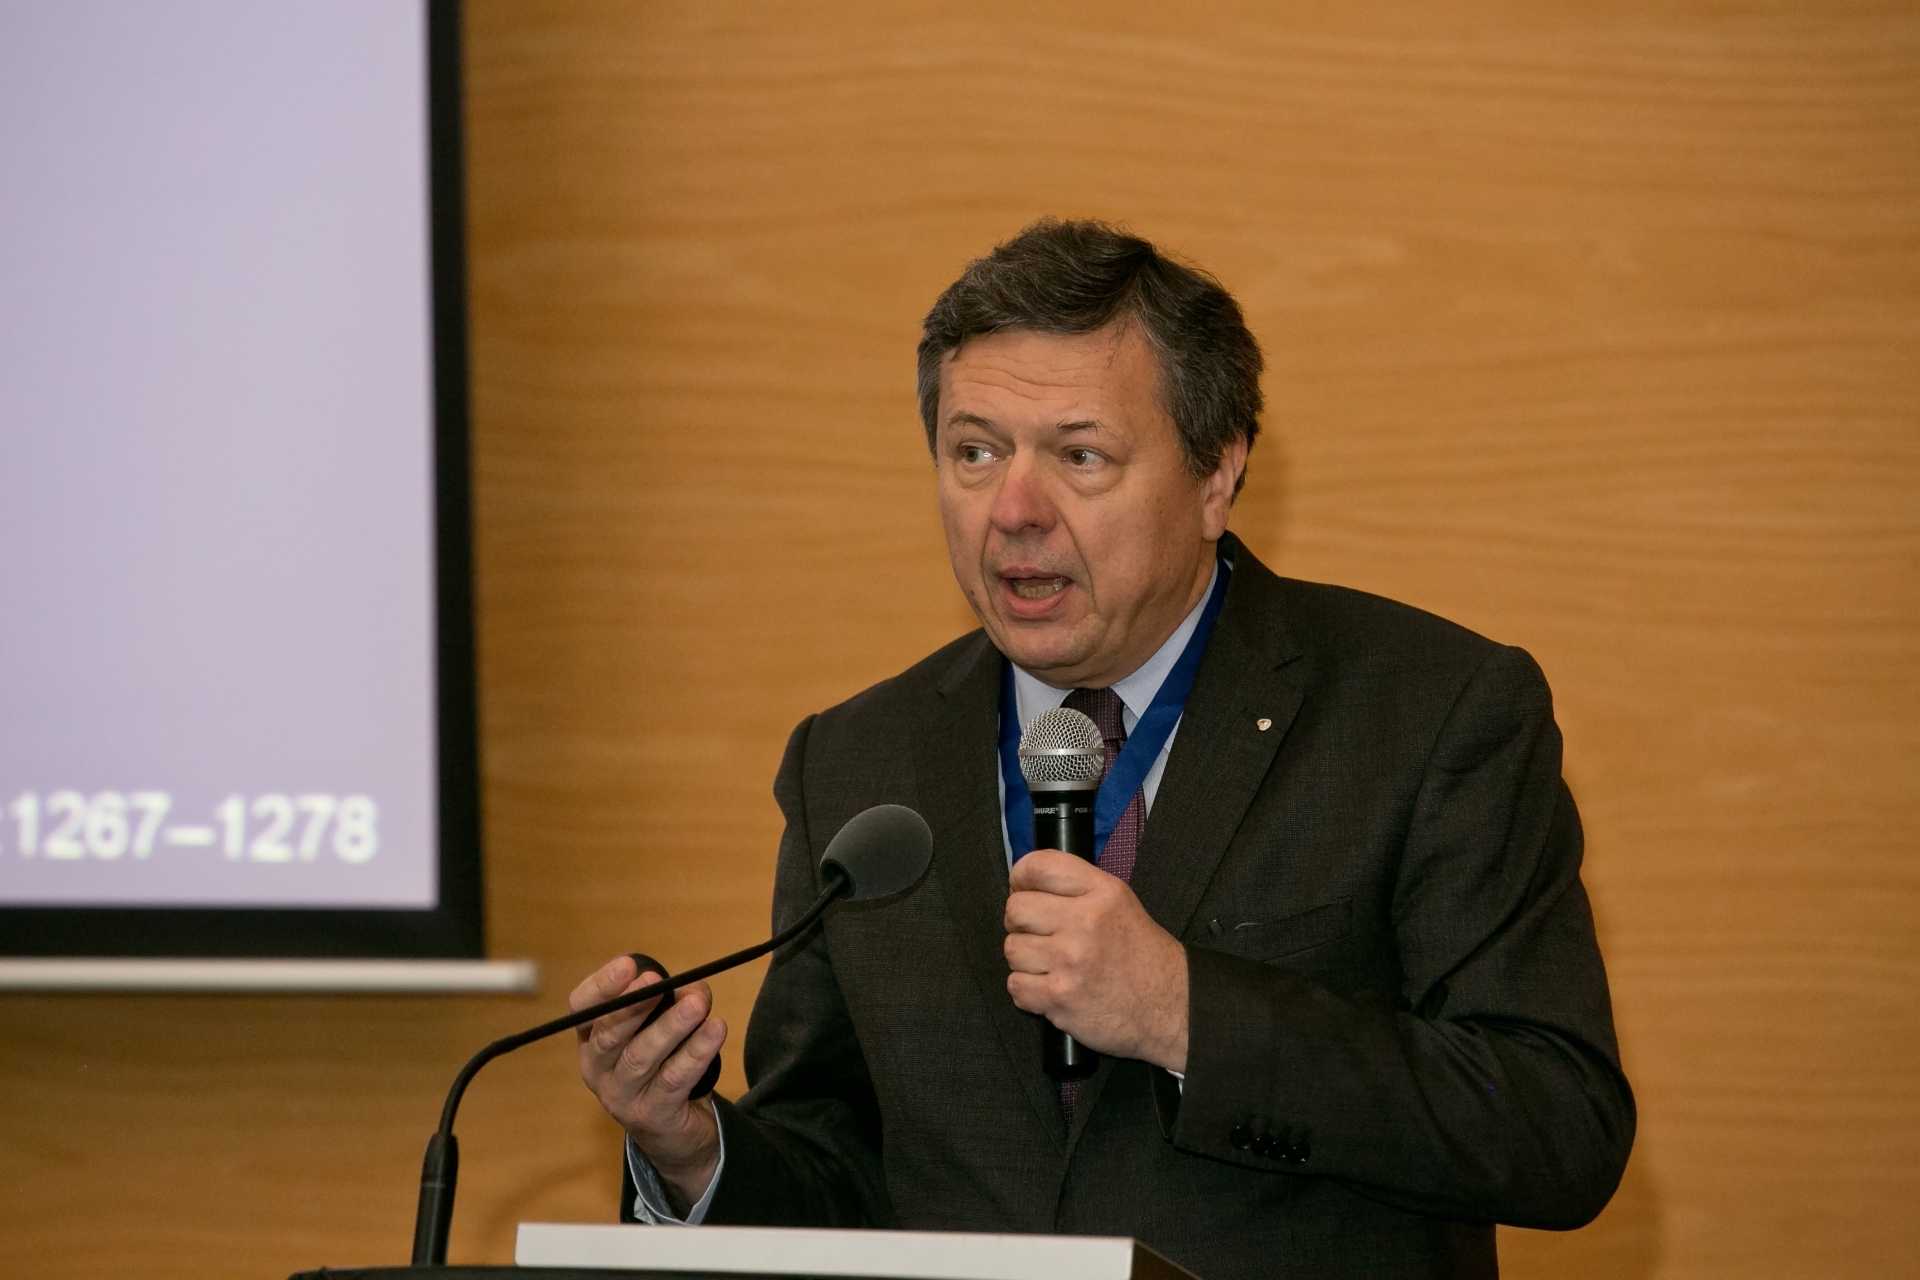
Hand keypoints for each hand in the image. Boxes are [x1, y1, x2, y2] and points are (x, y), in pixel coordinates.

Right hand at [571, 955, 726, 1210]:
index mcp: (592, 1039)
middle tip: (658, 981)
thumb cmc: (661, 1066)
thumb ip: (671, 1003)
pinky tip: (715, 1032)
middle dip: (633, 1005)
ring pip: (640, 1057)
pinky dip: (695, 1054)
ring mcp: (621, 1096)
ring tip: (697, 1004)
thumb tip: (693, 988)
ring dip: (670, 1027)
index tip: (628, 964)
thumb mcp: (659, 1029)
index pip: (583, 1008)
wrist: (673, 1131)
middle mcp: (597, 1068)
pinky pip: (673, 1080)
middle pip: (607, 1035)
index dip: (602, 986)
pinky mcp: (651, 1116)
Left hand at [1003, 849, 1188, 1071]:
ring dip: (1026, 960)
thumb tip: (1025, 884)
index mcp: (1102, 892)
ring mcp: (1071, 961)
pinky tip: (1050, 989)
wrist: (1171, 1007)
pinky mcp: (1060, 997)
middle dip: (1021, 923)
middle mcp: (1085, 921)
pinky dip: (1027, 991)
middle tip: (1041, 935)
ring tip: (1051, 966)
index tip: (1024, 890)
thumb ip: (1077, 887)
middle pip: (1016, 909)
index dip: (1021, 877)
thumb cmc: (1140, 955)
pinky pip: (1015, 986)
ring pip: (1012, 949)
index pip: (1039, 866)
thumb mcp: (1120, 902)